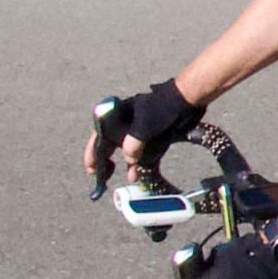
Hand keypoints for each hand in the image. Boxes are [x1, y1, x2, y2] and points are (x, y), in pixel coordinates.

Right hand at [87, 76, 204, 190]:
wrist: (187, 100)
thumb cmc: (162, 107)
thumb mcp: (143, 126)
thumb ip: (133, 143)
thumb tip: (129, 160)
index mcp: (118, 116)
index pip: (100, 135)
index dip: (93, 153)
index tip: (90, 168)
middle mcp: (127, 124)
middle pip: (112, 145)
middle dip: (107, 161)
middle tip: (102, 177)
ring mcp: (141, 131)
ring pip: (129, 151)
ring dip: (127, 165)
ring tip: (127, 178)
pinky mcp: (154, 137)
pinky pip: (145, 154)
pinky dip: (142, 164)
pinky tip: (139, 174)